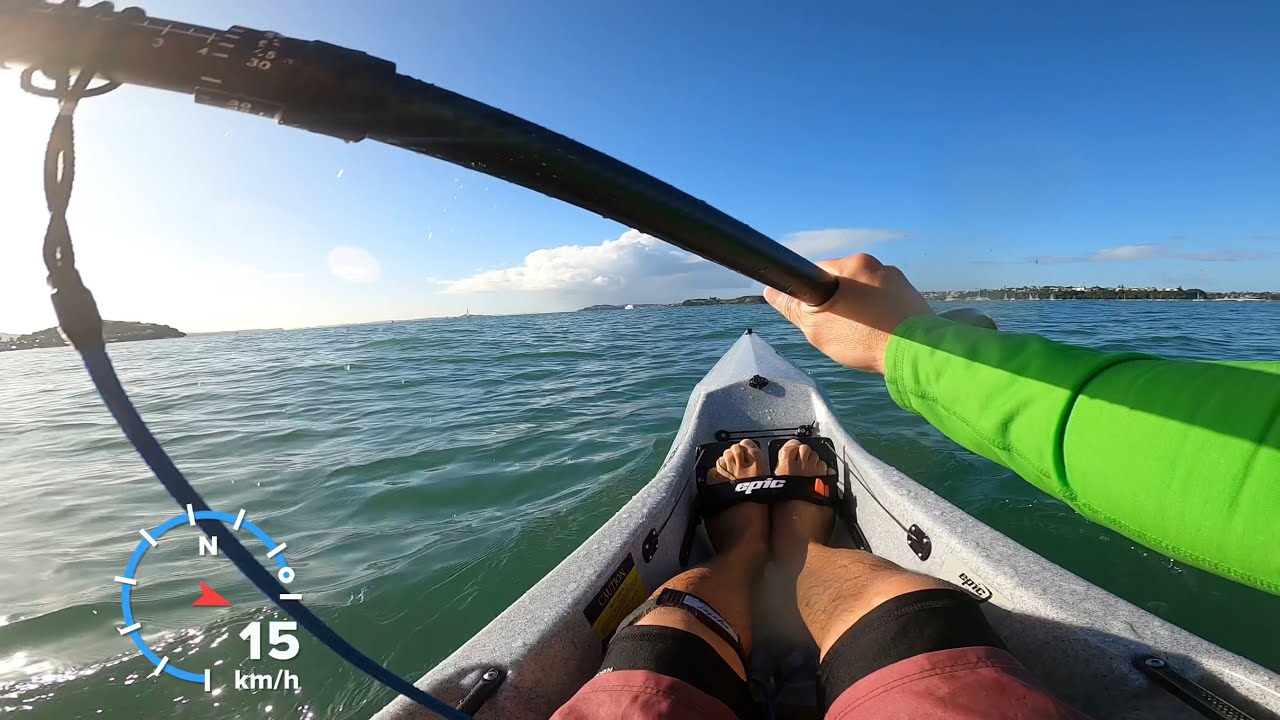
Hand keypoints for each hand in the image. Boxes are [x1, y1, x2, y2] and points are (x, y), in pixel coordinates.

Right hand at [764, 253, 932, 374]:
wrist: (918, 354)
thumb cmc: (865, 337)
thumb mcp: (817, 326)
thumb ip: (793, 307)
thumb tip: (771, 291)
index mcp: (855, 263)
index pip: (819, 272)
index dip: (812, 296)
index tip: (816, 316)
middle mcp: (880, 266)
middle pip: (845, 283)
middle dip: (838, 304)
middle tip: (839, 331)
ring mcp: (900, 282)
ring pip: (868, 295)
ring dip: (861, 312)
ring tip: (864, 338)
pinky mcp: (914, 300)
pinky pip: (887, 306)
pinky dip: (880, 319)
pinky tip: (881, 338)